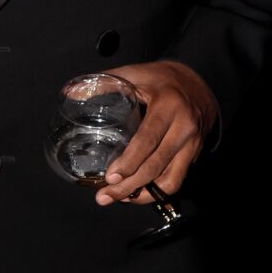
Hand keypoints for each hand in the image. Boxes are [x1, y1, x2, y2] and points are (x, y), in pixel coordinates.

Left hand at [96, 59, 216, 205]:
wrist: (199, 83)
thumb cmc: (161, 79)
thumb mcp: (135, 73)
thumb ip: (104, 82)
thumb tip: (72, 93)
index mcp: (168, 106)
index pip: (147, 140)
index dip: (129, 162)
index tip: (110, 176)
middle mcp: (185, 128)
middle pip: (156, 166)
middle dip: (130, 186)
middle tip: (105, 196)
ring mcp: (192, 144)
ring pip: (170, 180)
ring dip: (144, 195)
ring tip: (120, 199)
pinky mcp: (195, 155)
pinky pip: (177, 179)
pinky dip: (157, 191)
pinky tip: (138, 194)